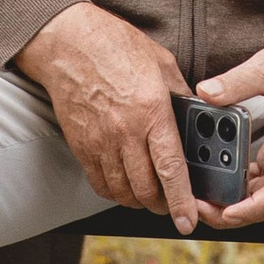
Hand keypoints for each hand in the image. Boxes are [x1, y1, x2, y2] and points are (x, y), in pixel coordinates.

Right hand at [15, 3, 199, 229]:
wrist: (69, 44)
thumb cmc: (116, 46)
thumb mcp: (162, 64)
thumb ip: (180, 95)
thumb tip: (195, 118)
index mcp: (151, 112)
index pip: (170, 169)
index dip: (181, 201)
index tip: (188, 220)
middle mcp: (125, 133)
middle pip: (145, 190)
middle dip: (162, 206)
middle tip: (173, 205)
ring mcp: (100, 143)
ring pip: (122, 192)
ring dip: (139, 201)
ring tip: (151, 195)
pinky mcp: (81, 147)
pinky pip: (99, 183)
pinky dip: (115, 192)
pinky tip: (124, 184)